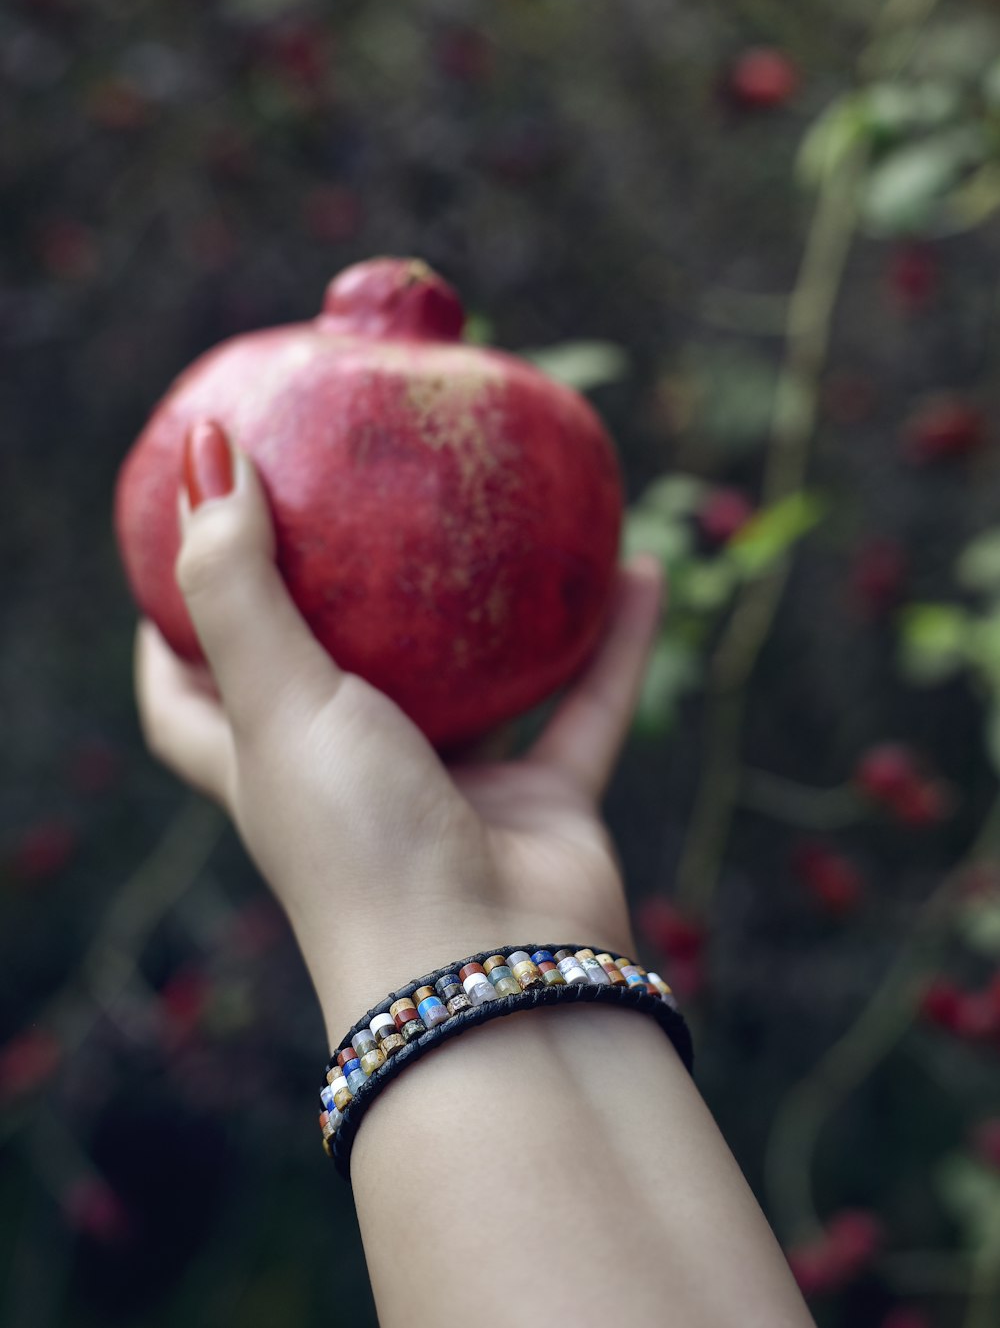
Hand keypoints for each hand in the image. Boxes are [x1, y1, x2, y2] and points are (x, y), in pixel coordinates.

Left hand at [134, 423, 662, 1044]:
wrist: (488, 978)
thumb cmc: (359, 844)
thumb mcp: (276, 703)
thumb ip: (233, 584)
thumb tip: (203, 450)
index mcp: (268, 766)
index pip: (190, 706)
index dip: (171, 636)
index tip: (183, 550)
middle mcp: (354, 778)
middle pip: (331, 680)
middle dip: (340, 601)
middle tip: (355, 499)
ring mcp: (452, 791)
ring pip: (479, 682)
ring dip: (496, 612)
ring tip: (510, 515)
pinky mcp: (541, 804)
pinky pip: (584, 703)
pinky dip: (613, 644)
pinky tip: (635, 567)